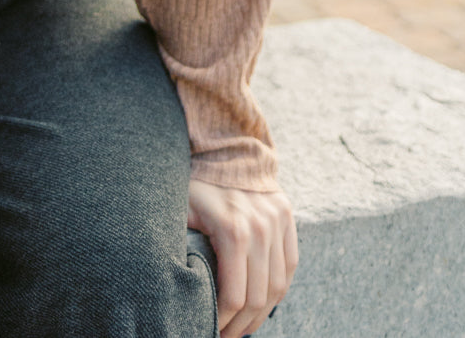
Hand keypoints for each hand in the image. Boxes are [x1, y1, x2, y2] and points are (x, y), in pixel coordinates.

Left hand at [187, 181, 297, 336]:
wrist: (222, 144)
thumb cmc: (193, 182)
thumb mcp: (179, 211)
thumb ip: (182, 247)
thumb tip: (174, 287)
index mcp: (232, 229)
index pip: (234, 297)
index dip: (222, 322)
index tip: (209, 330)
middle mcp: (260, 227)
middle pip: (259, 298)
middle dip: (241, 325)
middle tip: (225, 335)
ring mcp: (277, 221)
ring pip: (279, 286)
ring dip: (262, 314)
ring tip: (244, 325)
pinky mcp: (287, 216)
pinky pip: (290, 264)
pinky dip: (279, 289)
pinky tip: (263, 302)